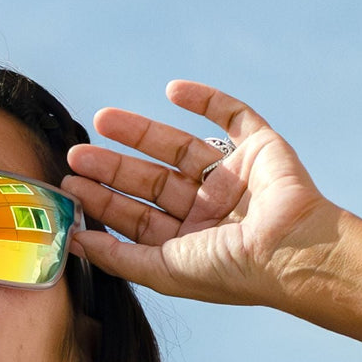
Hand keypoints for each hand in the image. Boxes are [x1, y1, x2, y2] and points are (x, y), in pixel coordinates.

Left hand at [65, 81, 347, 307]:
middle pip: (151, 181)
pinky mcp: (261, 148)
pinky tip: (173, 91)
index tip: (70, 184)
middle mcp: (210, 210)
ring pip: (180, 147)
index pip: (137, 216)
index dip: (103, 199)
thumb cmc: (229, 270)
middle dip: (113, 167)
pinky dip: (206, 99)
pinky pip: (233, 115)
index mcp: (190, 242)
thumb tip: (73, 241)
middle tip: (77, 153)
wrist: (291, 250)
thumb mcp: (162, 270)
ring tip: (102, 120)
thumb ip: (117, 257)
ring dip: (141, 132)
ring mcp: (235, 178)